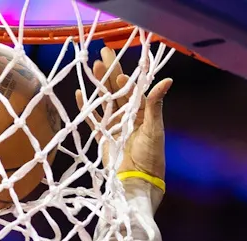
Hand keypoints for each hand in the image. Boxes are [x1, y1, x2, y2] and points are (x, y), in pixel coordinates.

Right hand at [78, 49, 173, 199]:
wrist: (138, 182)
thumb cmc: (151, 156)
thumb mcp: (155, 128)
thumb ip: (155, 104)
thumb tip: (167, 80)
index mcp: (143, 113)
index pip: (134, 89)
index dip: (126, 77)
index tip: (118, 70)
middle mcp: (129, 117)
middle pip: (118, 90)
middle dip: (110, 71)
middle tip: (103, 52)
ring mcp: (115, 126)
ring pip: (105, 101)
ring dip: (98, 85)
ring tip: (91, 67)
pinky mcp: (103, 137)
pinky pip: (93, 119)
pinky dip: (86, 107)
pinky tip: (80, 94)